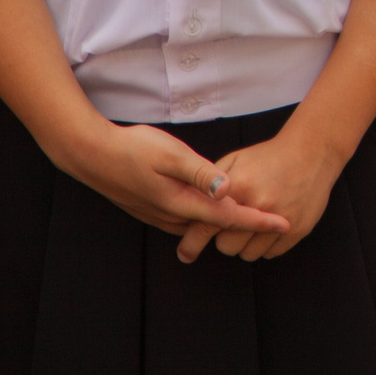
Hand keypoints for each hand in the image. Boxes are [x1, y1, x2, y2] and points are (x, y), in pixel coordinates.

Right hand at [58, 119, 290, 247]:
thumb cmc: (133, 149)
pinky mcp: (153, 209)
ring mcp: (161, 215)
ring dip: (226, 223)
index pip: (228, 216)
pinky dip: (206, 219)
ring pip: (201, 225)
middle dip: (247, 226)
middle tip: (278, 221)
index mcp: (181, 202)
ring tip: (255, 218)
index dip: (257, 220)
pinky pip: (187, 220)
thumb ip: (200, 172)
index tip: (283, 223)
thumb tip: (227, 188)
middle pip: (218, 225)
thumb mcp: (170, 154)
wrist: (92, 155)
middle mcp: (173, 215)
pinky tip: (214, 210)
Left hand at [181, 126, 346, 263]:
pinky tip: (271, 225)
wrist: (312, 151)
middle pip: (226, 247)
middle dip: (226, 238)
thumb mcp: (236, 160)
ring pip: (248, 254)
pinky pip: (270, 253)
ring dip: (247, 243)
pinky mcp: (297, 229)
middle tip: (234, 222)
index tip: (185, 254)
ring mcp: (280, 220)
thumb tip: (190, 208)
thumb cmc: (270, 156)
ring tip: (254, 222)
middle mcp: (258, 206)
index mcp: (239, 188)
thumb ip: (211, 184)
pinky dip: (267, 244)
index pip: (206, 225)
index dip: (192, 242)